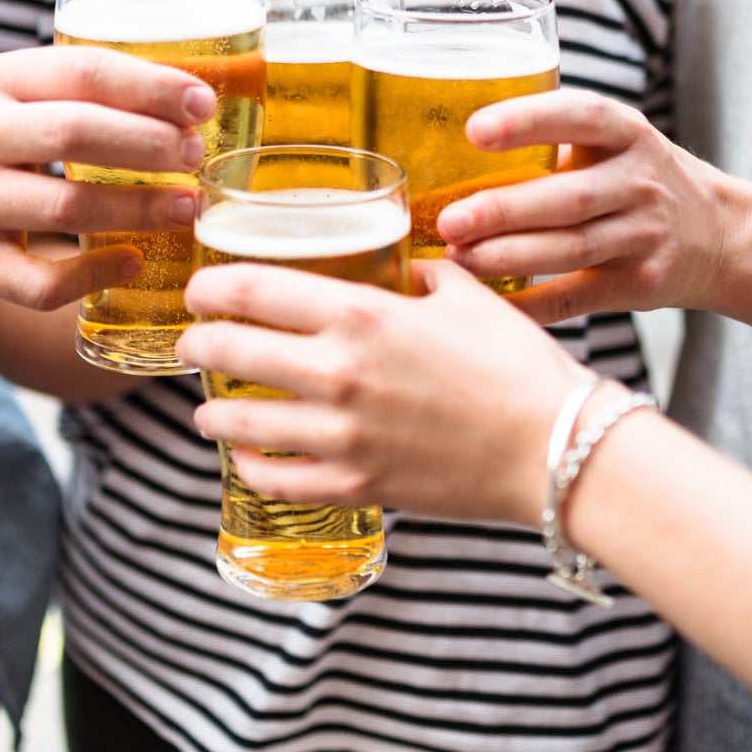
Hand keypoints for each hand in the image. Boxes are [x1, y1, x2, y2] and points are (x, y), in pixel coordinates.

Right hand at [0, 46, 212, 307]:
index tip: (201, 103)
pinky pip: (38, 281)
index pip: (81, 72)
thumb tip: (184, 97)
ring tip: (188, 208)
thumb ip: (70, 87)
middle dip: (149, 146)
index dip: (149, 87)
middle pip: (76, 135)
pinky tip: (131, 263)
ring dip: (136, 210)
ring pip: (64, 209)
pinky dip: (91, 276)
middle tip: (197, 156)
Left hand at [177, 260, 592, 525]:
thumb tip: (404, 267)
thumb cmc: (519, 367)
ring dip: (213, 412)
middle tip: (194, 344)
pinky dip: (252, 468)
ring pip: (241, 422)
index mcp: (361, 314)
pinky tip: (248, 458)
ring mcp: (342, 436)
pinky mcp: (358, 485)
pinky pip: (278, 480)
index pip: (251, 288)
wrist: (557, 446)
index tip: (199, 288)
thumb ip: (422, 277)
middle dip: (198, 345)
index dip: (209, 286)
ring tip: (208, 408)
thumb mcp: (469, 298)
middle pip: (229, 350)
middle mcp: (338, 372)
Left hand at [437, 89, 734, 323]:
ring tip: (457, 259)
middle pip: (569, 196)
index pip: (581, 115)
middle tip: (450, 220)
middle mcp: (640, 181)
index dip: (528, 120)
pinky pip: (577, 297)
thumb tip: (446, 151)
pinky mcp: (641, 283)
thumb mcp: (613, 144)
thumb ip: (552, 142)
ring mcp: (645, 235)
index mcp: (628, 133)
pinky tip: (488, 304)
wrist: (719, 235)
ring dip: (510, 256)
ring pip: (572, 249)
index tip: (475, 130)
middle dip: (505, 209)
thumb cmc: (637, 181)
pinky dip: (531, 304)